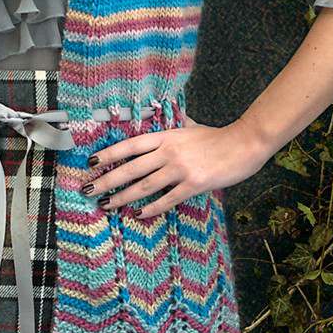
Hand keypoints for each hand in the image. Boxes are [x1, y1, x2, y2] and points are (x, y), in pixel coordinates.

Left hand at [81, 116, 268, 218]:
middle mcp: (169, 151)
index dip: (110, 153)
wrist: (243, 144)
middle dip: (107, 179)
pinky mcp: (193, 184)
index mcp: (166, 136)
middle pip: (131, 167)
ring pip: (144, 185)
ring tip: (106, 204)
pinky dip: (152, 208)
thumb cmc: (218, 137)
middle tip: (89, 188)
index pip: (130, 145)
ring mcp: (180, 169)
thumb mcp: (192, 127)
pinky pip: (167, 198)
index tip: (92, 162)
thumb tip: (172, 118)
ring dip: (123, 196)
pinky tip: (138, 214)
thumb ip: (178, 126)